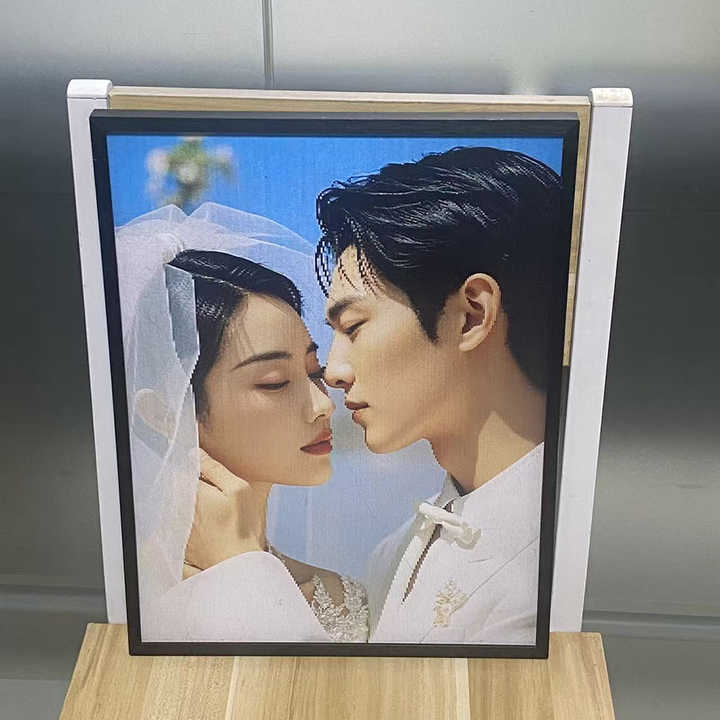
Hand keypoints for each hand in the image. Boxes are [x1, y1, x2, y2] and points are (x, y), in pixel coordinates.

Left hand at [184, 450, 253, 572]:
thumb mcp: (237, 490)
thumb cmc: (241, 528)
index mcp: (193, 493)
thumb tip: (196, 454)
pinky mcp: (182, 544)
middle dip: (191, 487)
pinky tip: (208, 528)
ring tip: (213, 512)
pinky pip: (179, 527)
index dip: (194, 470)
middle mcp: (181, 510)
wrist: (238, 564)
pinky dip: (189, 523)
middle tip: (213, 494)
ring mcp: (179, 528)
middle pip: (178, 490)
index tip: (206, 474)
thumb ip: (215, 469)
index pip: (182, 472)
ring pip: (178, 508)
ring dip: (190, 505)